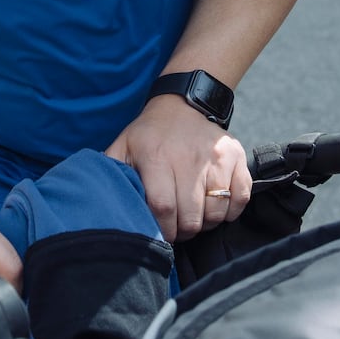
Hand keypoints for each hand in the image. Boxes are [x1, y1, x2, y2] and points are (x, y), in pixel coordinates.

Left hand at [106, 94, 252, 242]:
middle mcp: (188, 157)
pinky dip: (231, 210)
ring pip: (217, 211)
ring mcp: (216, 157)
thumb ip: (111, 173)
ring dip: (206, 223)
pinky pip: (240, 197)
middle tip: (179, 228)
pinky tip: (216, 206)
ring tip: (196, 216)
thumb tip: (99, 201)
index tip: (162, 234)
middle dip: (184, 231)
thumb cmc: (150, 134)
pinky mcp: (237, 157)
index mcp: (156, 157)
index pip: (163, 207)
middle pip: (191, 216)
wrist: (182, 105)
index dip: (164, 229)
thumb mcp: (123, 146)